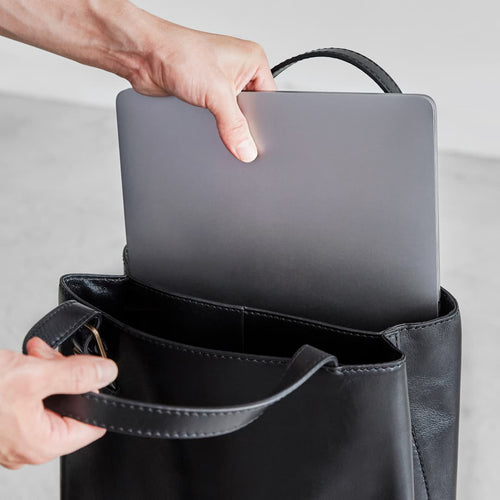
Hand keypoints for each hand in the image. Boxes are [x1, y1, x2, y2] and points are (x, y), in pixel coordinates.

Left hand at [0, 0, 276, 162]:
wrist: (135, 55)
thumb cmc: (171, 55)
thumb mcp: (211, 92)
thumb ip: (233, 125)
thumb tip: (247, 152)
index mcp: (252, 63)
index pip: (274, 102)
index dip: (273, 126)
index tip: (273, 145)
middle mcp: (237, 74)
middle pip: (255, 113)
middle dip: (252, 132)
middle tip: (251, 149)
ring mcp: (219, 88)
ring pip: (235, 122)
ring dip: (232, 135)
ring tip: (231, 146)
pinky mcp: (201, 101)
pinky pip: (216, 125)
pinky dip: (217, 137)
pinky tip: (216, 146)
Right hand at [0, 337, 117, 468]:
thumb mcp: (32, 376)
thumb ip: (75, 375)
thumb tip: (107, 374)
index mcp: (43, 443)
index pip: (92, 424)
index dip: (95, 394)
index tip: (90, 371)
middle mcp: (29, 444)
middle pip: (71, 405)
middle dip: (66, 373)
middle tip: (52, 356)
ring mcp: (15, 433)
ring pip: (50, 396)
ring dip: (47, 368)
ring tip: (34, 353)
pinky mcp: (4, 419)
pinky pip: (30, 396)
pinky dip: (30, 374)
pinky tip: (23, 359)